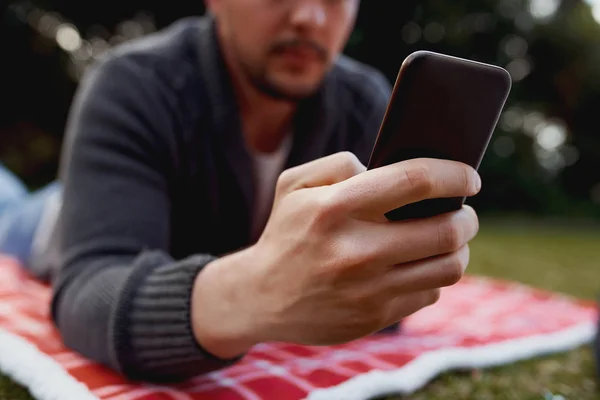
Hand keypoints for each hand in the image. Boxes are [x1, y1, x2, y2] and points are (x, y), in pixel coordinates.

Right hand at [191, 152, 479, 357]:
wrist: (261, 297)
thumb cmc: (285, 233)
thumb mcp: (295, 185)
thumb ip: (339, 164)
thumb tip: (389, 171)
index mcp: (336, 208)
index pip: (416, 181)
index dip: (454, 175)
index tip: (470, 177)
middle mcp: (356, 251)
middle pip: (446, 230)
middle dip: (467, 217)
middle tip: (464, 213)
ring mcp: (368, 289)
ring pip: (449, 267)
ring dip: (459, 249)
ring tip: (449, 240)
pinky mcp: (374, 317)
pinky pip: (429, 293)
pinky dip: (432, 276)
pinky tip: (416, 267)